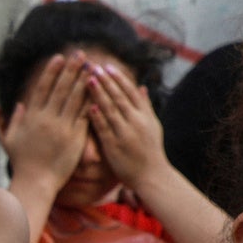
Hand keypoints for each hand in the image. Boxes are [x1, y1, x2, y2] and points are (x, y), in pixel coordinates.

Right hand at [2, 54, 89, 198]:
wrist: (36, 182)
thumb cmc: (22, 162)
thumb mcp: (10, 139)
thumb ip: (11, 120)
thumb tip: (18, 105)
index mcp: (32, 117)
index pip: (43, 88)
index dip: (52, 71)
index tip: (59, 57)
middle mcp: (47, 119)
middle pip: (62, 88)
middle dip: (71, 69)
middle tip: (80, 54)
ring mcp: (62, 128)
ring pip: (75, 99)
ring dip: (84, 81)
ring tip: (92, 67)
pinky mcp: (75, 138)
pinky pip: (85, 115)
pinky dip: (91, 101)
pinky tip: (98, 91)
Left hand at [85, 60, 165, 190]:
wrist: (152, 176)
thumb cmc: (151, 151)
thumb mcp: (153, 126)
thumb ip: (145, 106)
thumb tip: (142, 86)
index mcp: (145, 116)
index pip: (130, 92)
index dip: (118, 78)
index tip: (107, 66)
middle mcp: (136, 122)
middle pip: (119, 97)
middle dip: (106, 81)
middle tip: (93, 66)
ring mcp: (125, 134)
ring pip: (111, 109)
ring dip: (99, 93)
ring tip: (89, 79)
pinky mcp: (114, 147)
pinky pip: (104, 129)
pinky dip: (97, 117)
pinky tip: (89, 105)